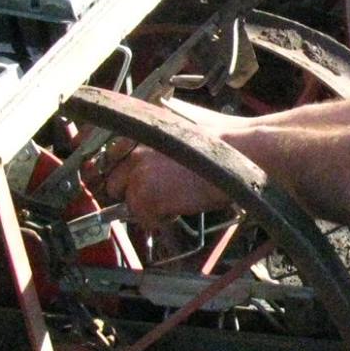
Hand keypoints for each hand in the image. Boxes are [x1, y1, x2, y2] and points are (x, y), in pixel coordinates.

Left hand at [102, 142, 232, 224]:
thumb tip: (148, 163)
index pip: (110, 156)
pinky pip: (144, 219)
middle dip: (132, 193)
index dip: (121, 174)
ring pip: (128, 204)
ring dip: (148, 209)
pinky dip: (160, 221)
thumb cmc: (222, 142)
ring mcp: (137, 173)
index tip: (126, 184)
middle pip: (113, 184)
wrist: (239, 153)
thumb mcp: (181, 130)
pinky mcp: (146, 196)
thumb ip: (159, 143)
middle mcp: (133, 149)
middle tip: (154, 198)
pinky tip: (178, 210)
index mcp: (142, 129)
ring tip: (173, 203)